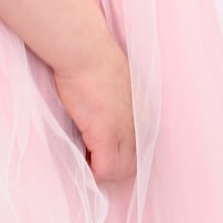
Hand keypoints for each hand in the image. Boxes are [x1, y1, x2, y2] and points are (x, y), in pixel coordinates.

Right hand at [52, 35, 136, 183]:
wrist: (85, 49)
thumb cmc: (92, 55)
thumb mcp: (115, 78)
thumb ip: (116, 96)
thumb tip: (103, 105)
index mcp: (142, 109)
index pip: (139, 145)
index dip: (120, 153)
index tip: (101, 151)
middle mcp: (138, 123)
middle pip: (134, 164)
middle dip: (114, 169)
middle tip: (92, 162)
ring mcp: (124, 130)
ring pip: (122, 170)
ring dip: (103, 172)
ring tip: (84, 162)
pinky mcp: (104, 133)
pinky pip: (104, 169)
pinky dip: (93, 173)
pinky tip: (80, 164)